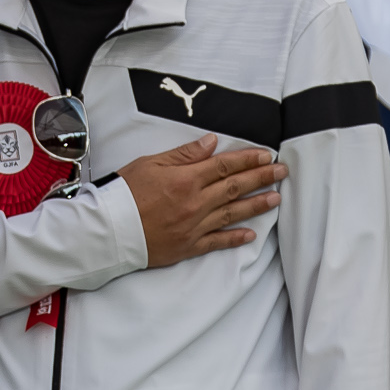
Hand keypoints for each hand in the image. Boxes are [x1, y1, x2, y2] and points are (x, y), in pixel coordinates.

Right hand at [118, 136, 286, 266]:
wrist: (106, 231)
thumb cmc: (122, 194)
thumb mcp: (148, 164)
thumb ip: (182, 154)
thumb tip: (211, 143)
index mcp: (185, 180)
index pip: (224, 166)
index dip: (247, 159)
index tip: (266, 155)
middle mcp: (195, 203)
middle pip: (235, 187)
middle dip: (261, 177)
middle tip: (282, 172)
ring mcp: (194, 226)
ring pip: (233, 213)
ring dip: (257, 205)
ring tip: (276, 198)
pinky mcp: (188, 245)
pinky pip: (217, 241)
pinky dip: (235, 238)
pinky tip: (251, 235)